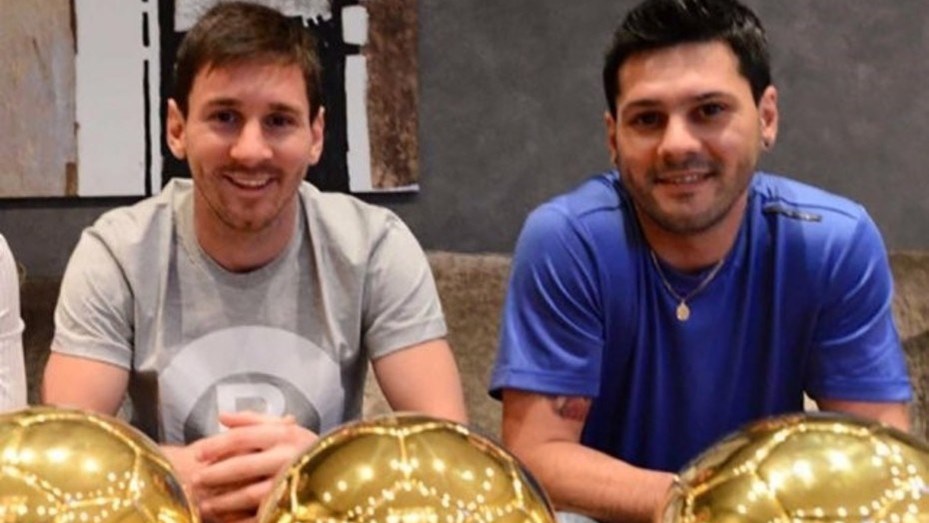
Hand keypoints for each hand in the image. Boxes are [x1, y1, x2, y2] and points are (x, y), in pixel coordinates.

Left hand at [193, 411, 318, 521]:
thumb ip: (252, 420)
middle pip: (242, 466)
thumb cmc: (301, 446)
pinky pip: (261, 515)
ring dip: (223, 501)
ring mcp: (289, 483)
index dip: (216, 445)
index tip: (197, 453)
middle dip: (215, 475)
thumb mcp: (281, 427)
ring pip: (249, 494)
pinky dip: (240, 520)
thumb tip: (222, 416)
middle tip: (196, 481)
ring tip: (206, 505)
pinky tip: (227, 521)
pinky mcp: (292, 505)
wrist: (339, 470)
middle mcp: (287, 456)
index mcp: (283, 434)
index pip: (242, 437)